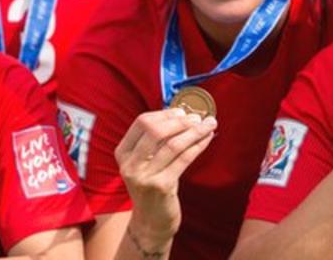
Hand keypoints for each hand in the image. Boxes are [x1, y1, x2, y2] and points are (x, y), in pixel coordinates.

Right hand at [115, 108, 216, 245]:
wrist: (151, 221)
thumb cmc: (153, 184)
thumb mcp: (145, 163)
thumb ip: (155, 141)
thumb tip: (182, 113)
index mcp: (123, 153)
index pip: (142, 122)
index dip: (165, 114)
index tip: (182, 112)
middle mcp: (130, 164)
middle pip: (156, 130)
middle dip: (181, 121)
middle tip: (198, 118)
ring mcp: (144, 176)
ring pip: (173, 144)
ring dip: (195, 131)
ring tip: (209, 124)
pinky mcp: (162, 186)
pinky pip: (184, 159)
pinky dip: (198, 145)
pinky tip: (207, 138)